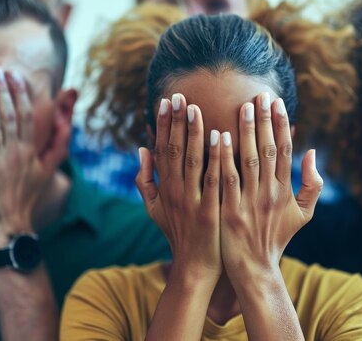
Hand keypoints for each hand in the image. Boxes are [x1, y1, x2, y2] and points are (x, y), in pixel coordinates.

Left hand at [0, 69, 57, 249]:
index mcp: (31, 151)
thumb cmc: (26, 195)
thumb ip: (59, 141)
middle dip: (4, 92)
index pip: (27, 116)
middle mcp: (16, 154)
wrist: (9, 225)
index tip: (14, 74)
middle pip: (11, 116)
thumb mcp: (48, 168)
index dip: (20, 94)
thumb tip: (68, 117)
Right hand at [136, 94, 221, 281]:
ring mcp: (191, 202)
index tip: (165, 101)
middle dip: (176, 121)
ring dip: (193, 133)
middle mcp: (175, 192)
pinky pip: (213, 181)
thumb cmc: (178, 234)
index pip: (162, 150)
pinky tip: (220, 138)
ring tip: (195, 108)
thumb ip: (145, 180)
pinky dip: (215, 159)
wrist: (195, 266)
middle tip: (179, 95)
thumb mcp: (154, 208)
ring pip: (191, 161)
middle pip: (174, 150)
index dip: (162, 125)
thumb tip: (141, 149)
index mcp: (164, 188)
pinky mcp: (209, 212)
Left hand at [219, 93, 322, 282]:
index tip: (277, 102)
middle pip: (269, 149)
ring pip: (249, 159)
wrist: (255, 268)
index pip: (286, 150)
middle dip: (265, 120)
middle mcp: (270, 193)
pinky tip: (219, 136)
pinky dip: (224, 157)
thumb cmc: (277, 238)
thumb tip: (311, 154)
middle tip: (260, 95)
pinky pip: (226, 179)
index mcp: (286, 191)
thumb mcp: (303, 215)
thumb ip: (312, 185)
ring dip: (246, 131)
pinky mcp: (229, 210)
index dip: (282, 125)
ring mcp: (250, 201)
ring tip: (243, 106)